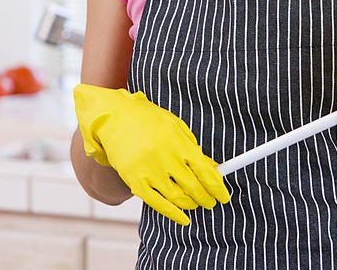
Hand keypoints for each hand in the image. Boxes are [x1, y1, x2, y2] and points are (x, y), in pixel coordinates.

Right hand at [73, 84, 230, 224]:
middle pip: (193, 187)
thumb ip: (194, 149)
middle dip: (206, 198)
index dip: (217, 188)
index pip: (205, 171)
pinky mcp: (134, 181)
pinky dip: (173, 214)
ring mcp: (149, 170)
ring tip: (196, 204)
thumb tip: (212, 169)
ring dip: (191, 205)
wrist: (113, 117)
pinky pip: (157, 204)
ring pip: (177, 198)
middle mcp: (165, 157)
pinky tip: (183, 218)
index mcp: (179, 142)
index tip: (223, 196)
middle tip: (211, 201)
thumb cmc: (148, 120)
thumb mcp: (176, 128)